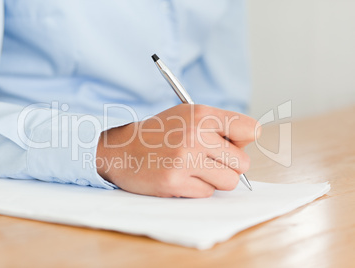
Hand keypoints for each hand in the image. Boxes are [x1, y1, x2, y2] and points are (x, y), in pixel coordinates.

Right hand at [96, 104, 259, 197]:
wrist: (121, 149)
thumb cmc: (159, 133)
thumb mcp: (187, 116)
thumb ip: (219, 126)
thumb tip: (248, 144)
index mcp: (201, 114)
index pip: (250, 129)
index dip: (243, 140)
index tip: (230, 144)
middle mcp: (195, 134)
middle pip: (243, 162)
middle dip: (229, 165)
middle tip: (208, 161)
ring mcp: (184, 159)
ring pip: (229, 182)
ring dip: (215, 180)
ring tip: (195, 170)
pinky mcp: (175, 182)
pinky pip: (207, 193)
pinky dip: (197, 189)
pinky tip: (181, 177)